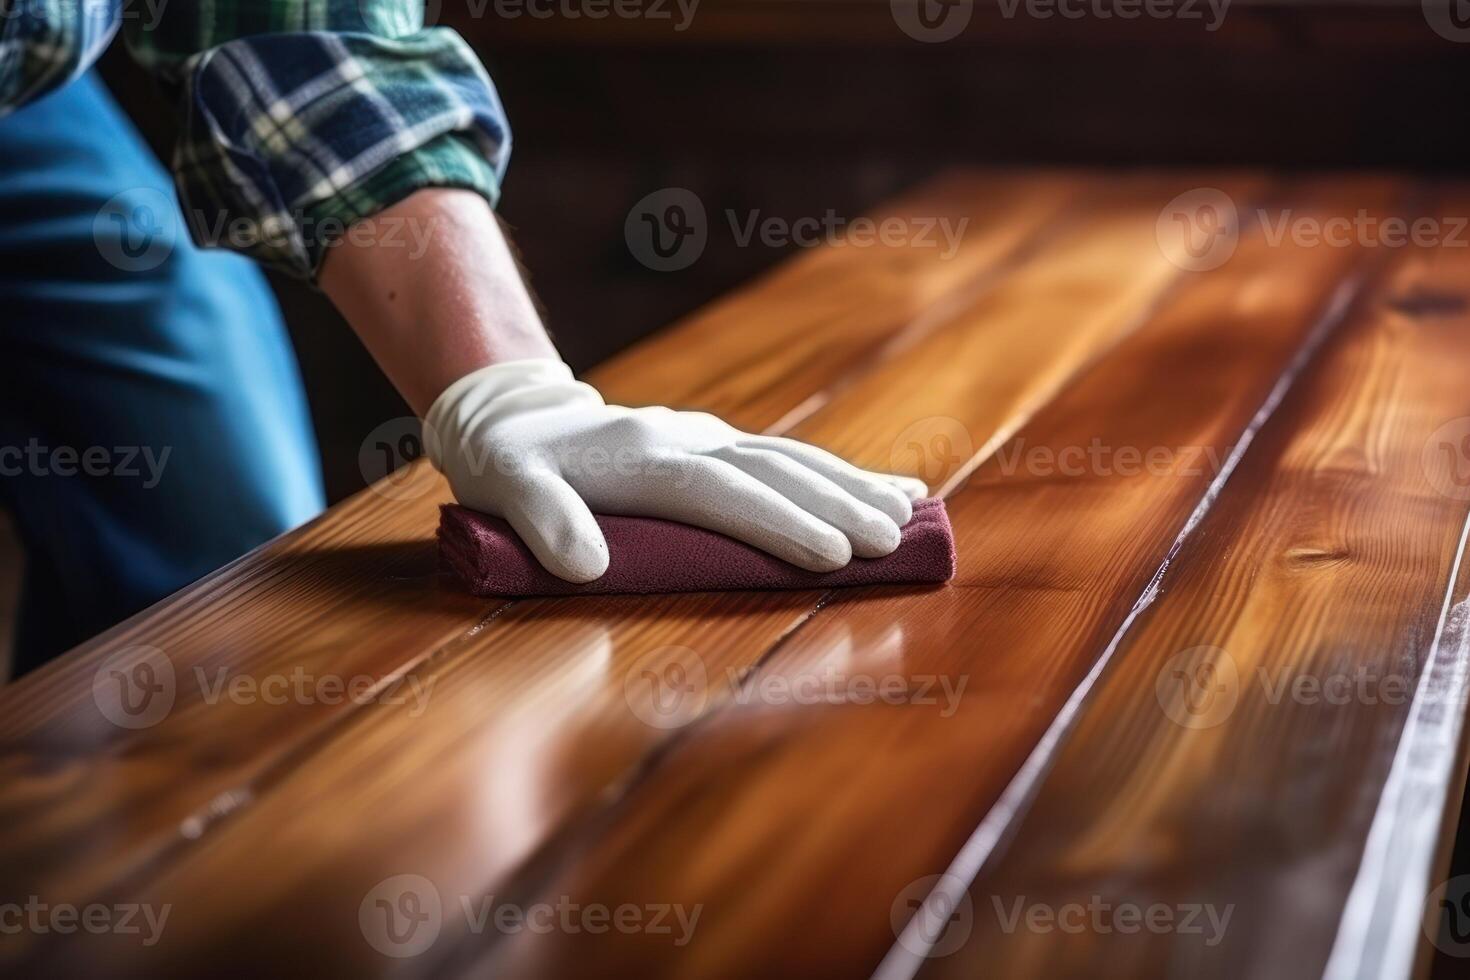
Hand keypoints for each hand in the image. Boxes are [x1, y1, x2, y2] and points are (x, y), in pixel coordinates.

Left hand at [426, 359, 927, 581]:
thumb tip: (585, 566)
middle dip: (836, 505)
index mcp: (643, 457)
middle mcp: (686, 439)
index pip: (723, 493)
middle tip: (894, 540)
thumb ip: (542, 523)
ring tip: (908, 511)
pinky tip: (884, 486)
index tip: (834, 556)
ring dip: (849, 485)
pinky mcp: (713, 443)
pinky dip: (837, 471)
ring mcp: (704, 437)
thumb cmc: (508, 465)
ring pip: (790, 457)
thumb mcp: (505, 489)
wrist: (509, 411)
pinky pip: (784, 455)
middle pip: (773, 471)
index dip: (779, 524)